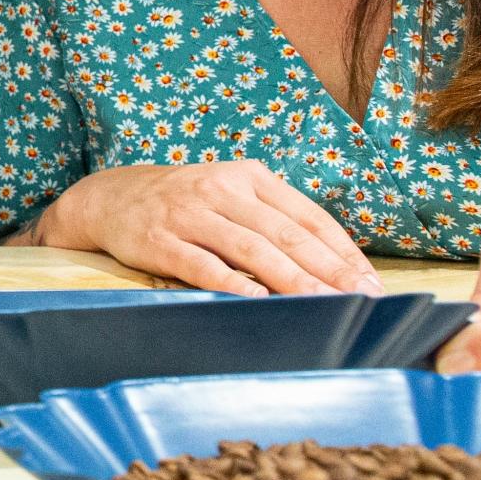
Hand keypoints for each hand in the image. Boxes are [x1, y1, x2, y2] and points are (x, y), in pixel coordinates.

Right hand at [28, 161, 382, 296]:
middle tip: (362, 299)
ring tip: (324, 303)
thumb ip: (273, 219)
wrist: (109, 197)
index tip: (371, 282)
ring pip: (250, 248)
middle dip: (328, 270)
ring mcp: (188, 213)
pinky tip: (257, 300)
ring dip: (291, 279)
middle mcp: (221, 188)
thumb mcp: (230, 193)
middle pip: (285, 234)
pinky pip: (201, 264)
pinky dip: (231, 282)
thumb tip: (332, 265)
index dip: (343, 251)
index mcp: (248, 176)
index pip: (308, 217)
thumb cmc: (184, 202)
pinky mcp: (159, 239)